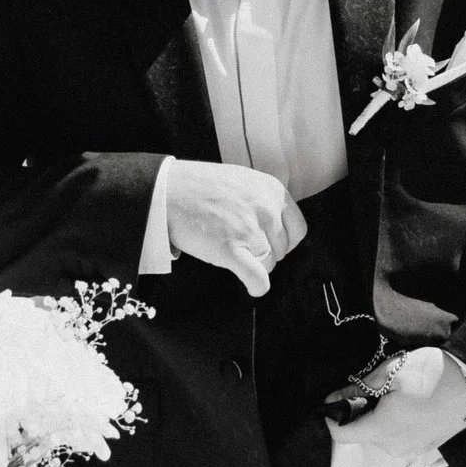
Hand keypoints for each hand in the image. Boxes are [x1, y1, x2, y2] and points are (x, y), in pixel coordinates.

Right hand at [161, 159, 308, 296]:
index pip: (298, 229)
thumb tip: (277, 226)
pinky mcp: (231, 248)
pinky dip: (257, 285)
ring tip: (231, 250)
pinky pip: (257, 277)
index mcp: (272, 190)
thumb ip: (264, 200)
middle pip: (282, 249)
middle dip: (265, 252)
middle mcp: (266, 208)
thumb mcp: (243, 180)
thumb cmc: (200, 186)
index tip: (270, 243)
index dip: (284, 241)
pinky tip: (252, 286)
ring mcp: (249, 229)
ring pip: (268, 263)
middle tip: (242, 245)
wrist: (167, 190)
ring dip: (253, 264)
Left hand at [325, 347, 465, 461]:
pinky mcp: (423, 449)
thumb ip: (358, 389)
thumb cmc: (431, 373)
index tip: (334, 399)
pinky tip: (405, 405)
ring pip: (378, 437)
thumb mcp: (390, 372)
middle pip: (360, 434)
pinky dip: (392, 424)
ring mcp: (410, 451)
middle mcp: (393, 447)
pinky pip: (396, 439)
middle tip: (369, 388)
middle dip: (357, 413)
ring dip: (375, 418)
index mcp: (383, 429)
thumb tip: (332, 399)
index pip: (340, 434)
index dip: (332, 416)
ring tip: (391, 395)